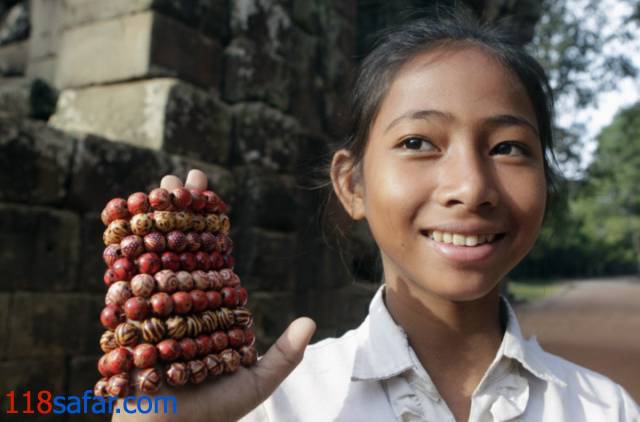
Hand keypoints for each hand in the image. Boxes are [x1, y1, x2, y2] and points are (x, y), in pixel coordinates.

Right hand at [112, 169, 316, 420]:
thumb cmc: (211, 414)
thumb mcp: (255, 383)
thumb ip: (284, 357)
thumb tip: (309, 321)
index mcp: (210, 308)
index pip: (212, 255)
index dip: (209, 224)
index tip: (208, 192)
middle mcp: (181, 302)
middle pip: (181, 247)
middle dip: (178, 211)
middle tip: (179, 178)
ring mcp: (153, 306)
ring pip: (155, 254)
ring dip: (154, 219)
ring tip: (156, 188)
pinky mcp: (128, 317)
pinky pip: (126, 275)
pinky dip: (126, 245)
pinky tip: (128, 218)